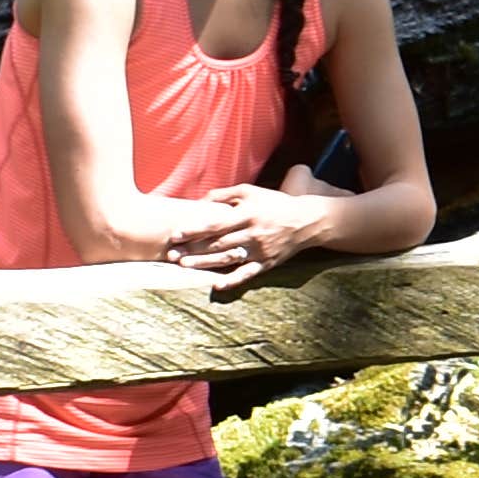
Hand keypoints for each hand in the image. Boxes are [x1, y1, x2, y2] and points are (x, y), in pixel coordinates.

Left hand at [168, 181, 314, 295]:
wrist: (307, 221)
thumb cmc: (275, 204)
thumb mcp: (250, 192)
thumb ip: (224, 195)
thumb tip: (199, 201)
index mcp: (247, 215)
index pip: (215, 224)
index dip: (194, 230)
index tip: (176, 235)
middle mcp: (252, 234)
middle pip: (217, 244)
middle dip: (193, 249)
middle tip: (172, 255)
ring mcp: (259, 251)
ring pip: (227, 259)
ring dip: (204, 263)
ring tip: (184, 266)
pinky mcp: (266, 263)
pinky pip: (247, 274)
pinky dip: (232, 280)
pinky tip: (216, 285)